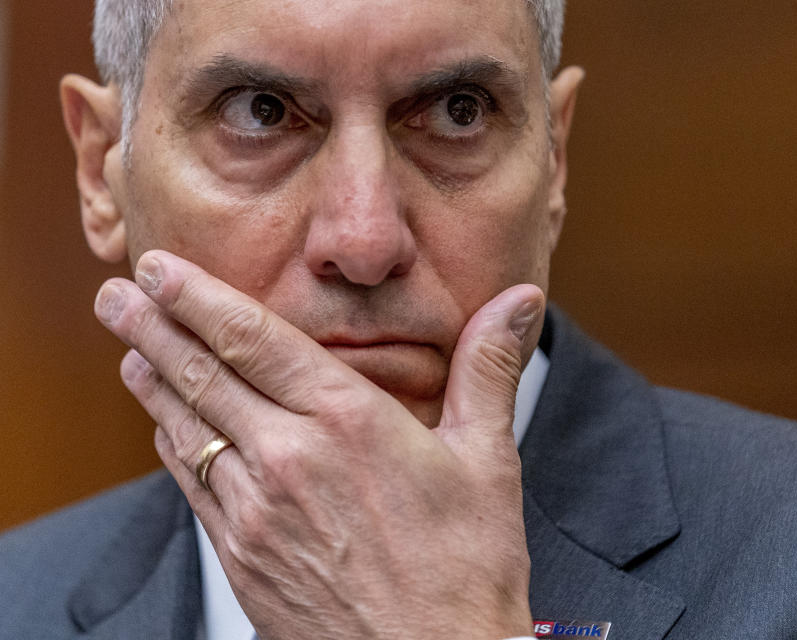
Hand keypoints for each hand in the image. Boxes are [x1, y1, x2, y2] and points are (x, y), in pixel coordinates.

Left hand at [93, 249, 543, 639]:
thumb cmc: (466, 568)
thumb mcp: (487, 459)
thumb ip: (488, 369)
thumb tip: (520, 302)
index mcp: (348, 422)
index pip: (252, 340)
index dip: (197, 296)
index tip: (158, 266)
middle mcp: (289, 458)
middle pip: (202, 375)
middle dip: (152, 325)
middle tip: (116, 291)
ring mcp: (257, 511)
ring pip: (186, 428)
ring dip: (152, 379)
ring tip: (127, 345)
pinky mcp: (243, 555)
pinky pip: (192, 483)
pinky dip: (172, 443)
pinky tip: (165, 425)